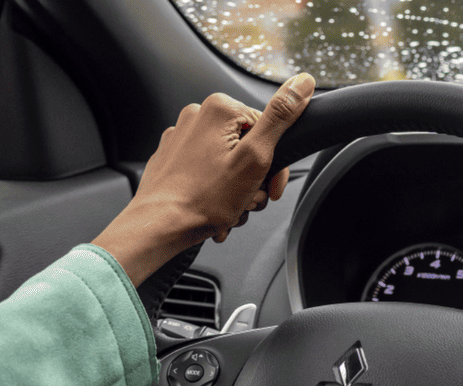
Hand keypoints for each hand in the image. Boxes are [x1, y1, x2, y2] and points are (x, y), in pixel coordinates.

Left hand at [92, 73, 316, 284]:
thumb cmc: (204, 198)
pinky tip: (215, 207)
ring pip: (229, 162)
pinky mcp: (172, 157)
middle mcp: (197, 115)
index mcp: (219, 109)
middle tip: (247, 200)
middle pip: (249, 147)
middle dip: (255, 179)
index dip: (276, 166)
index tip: (270, 188)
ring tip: (230, 207)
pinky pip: (207, 171)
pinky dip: (216, 190)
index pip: (269, 130)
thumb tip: (303, 83)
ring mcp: (181, 136)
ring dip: (237, 189)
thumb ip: (281, 117)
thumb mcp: (255, 157)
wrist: (160, 225)